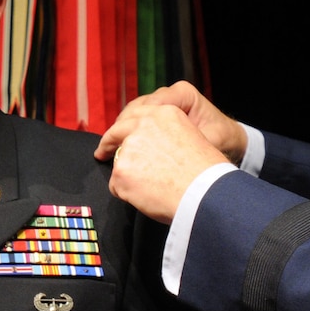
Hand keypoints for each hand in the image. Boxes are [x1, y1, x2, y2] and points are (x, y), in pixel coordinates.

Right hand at [94, 81, 246, 164]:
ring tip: (108, 147)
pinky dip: (128, 130)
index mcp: (182, 94)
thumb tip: (162, 155)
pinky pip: (139, 117)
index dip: (127, 126)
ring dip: (121, 129)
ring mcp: (165, 100)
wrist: (231, 139)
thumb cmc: (222, 140)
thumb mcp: (208, 142)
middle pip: (137, 108)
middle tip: (105, 148)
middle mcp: (171, 93)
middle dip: (119, 128)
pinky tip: (120, 144)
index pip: (147, 107)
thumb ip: (187, 144)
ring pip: (134, 111)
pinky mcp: (161, 110)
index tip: (113, 144)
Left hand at [99, 102, 227, 224]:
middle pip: (116, 131)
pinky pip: (116, 186)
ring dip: (127, 175)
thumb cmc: (206, 172)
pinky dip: (126, 193)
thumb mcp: (191, 137)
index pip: (135, 116)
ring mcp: (130, 147)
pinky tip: (145, 197)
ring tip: (145, 188)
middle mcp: (144, 124)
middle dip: (108, 143)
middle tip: (102, 153)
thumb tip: (152, 150)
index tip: (117, 136)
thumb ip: (167, 136)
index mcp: (164, 113)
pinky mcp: (121, 170)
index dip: (124, 128)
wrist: (206, 192)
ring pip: (119, 162)